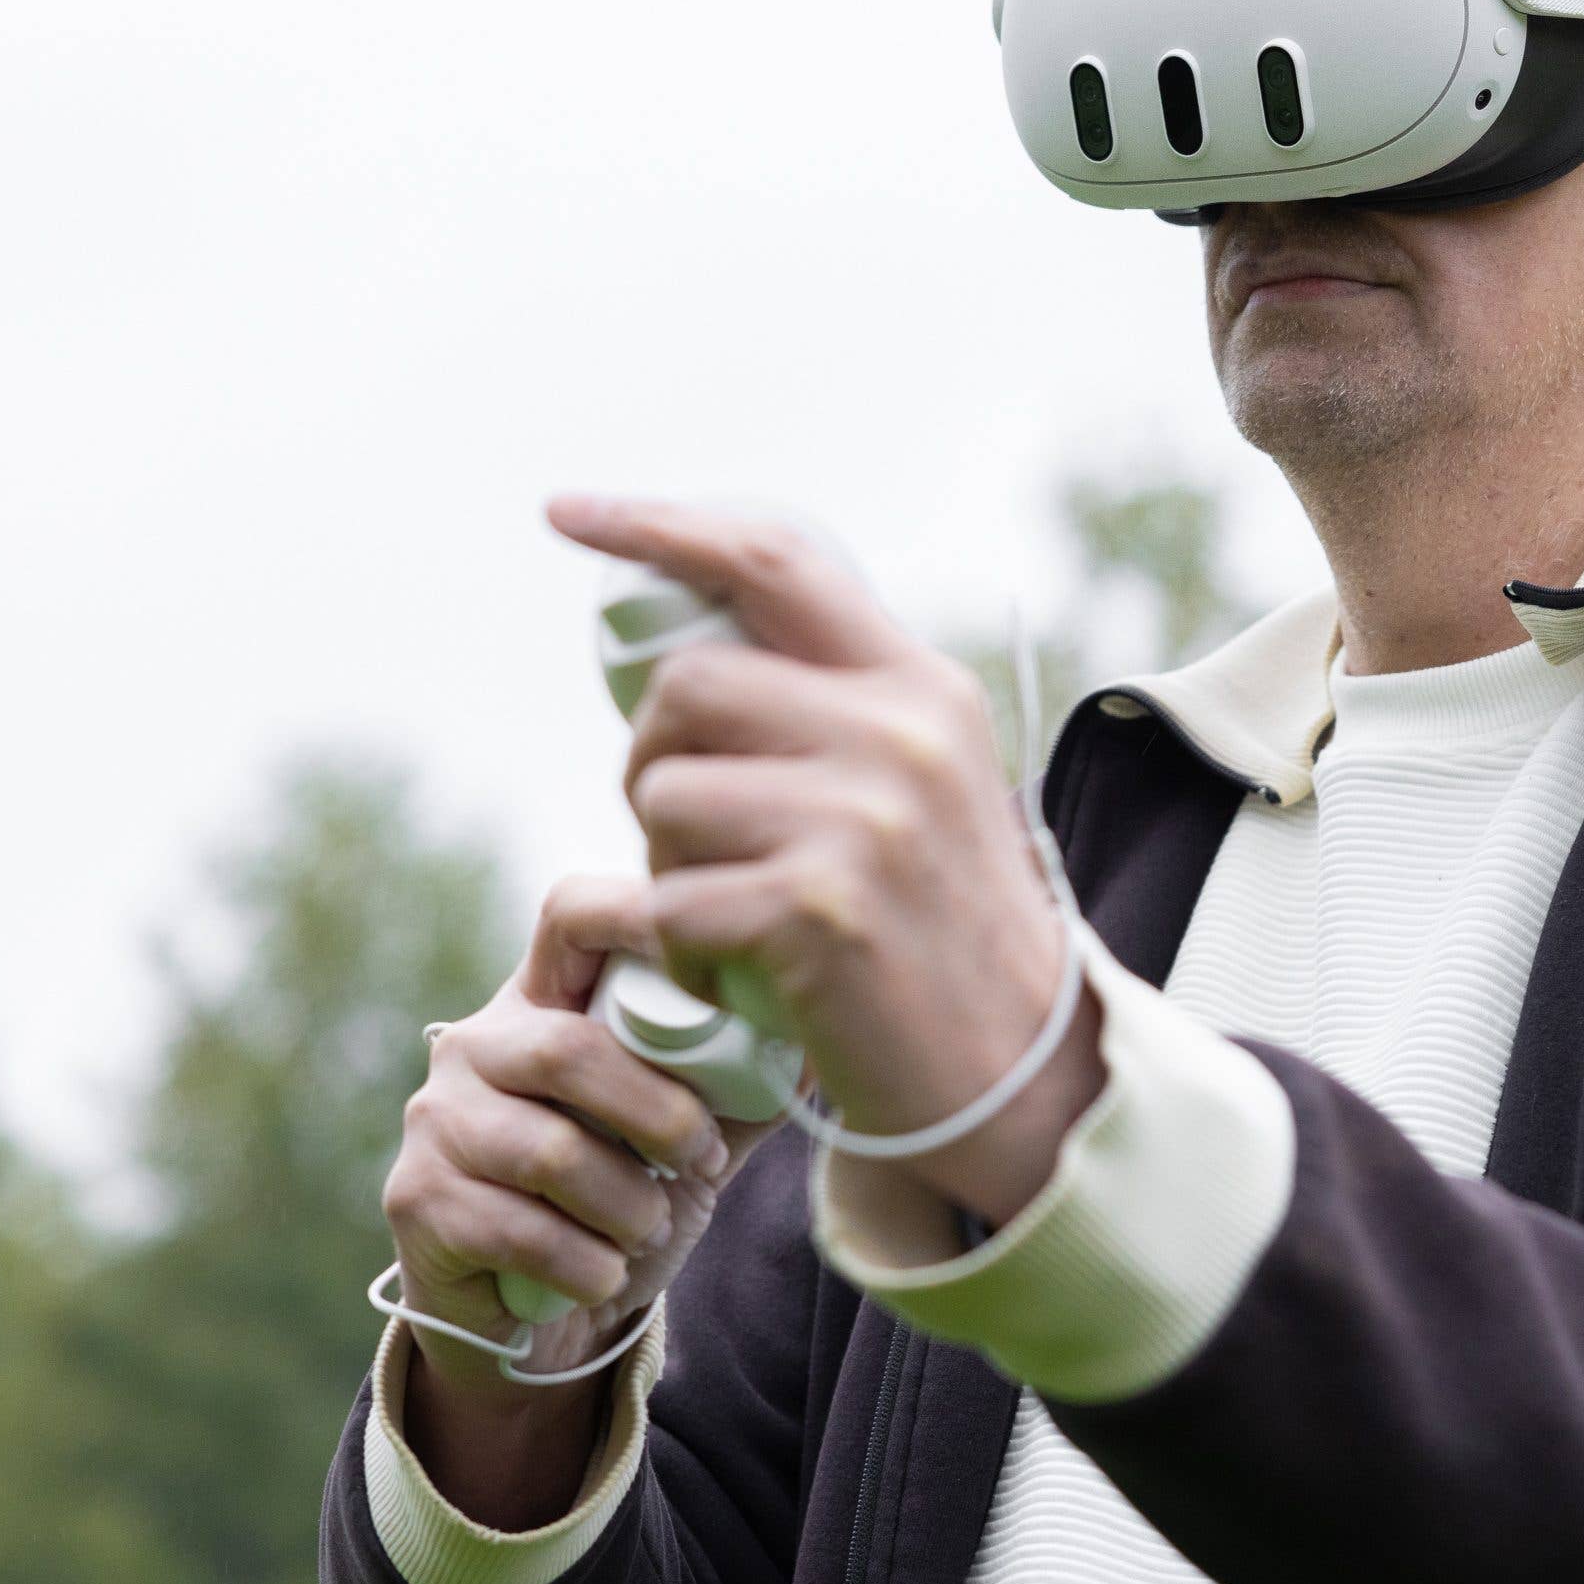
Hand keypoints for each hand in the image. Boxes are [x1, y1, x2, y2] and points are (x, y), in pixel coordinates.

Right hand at [383, 874, 780, 1521]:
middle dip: (657, 1113)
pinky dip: (586, 1263)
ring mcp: (436, 1119)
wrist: (541, 1320)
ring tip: (649, 1227)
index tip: (706, 941)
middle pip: (569, 1050)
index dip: (635, 913)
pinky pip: (517, 1228)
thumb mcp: (689, 1138)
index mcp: (545, 1002)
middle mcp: (476, 1044)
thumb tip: (818, 1036)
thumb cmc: (621, 1205)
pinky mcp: (415, 1198)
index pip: (572, 915)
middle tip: (701, 1160)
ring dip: (626, 1204)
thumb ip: (738, 1083)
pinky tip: (605, 1274)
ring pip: (549, 1150)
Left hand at [547, 495, 1108, 1223]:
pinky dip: (676, 950)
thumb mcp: (921, 786)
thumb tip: (692, 663)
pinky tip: (732, 978)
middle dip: (651, 758)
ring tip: (731, 917)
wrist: (1014, 1071)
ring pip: (663, 794)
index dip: (659, 525)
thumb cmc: (939, 929)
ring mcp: (861, 819)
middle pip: (688, 686)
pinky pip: (669, 900)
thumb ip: (835, 711)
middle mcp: (898, 734)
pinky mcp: (817, 911)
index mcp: (918, 686)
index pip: (774, 562)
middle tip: (686, 834)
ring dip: (664, 864)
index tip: (569, 512)